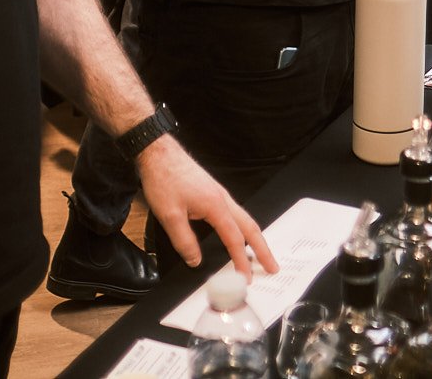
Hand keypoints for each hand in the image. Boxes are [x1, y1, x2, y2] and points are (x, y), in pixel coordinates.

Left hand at [138, 135, 278, 275]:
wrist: (159, 154)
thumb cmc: (164, 179)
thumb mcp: (169, 216)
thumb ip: (184, 241)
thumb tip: (195, 261)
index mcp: (215, 205)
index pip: (234, 239)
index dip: (240, 260)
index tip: (245, 277)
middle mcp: (223, 199)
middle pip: (250, 227)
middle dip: (263, 249)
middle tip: (272, 266)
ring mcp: (220, 194)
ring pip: (244, 219)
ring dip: (255, 238)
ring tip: (260, 254)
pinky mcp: (213, 193)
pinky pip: (235, 213)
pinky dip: (243, 228)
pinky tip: (238, 234)